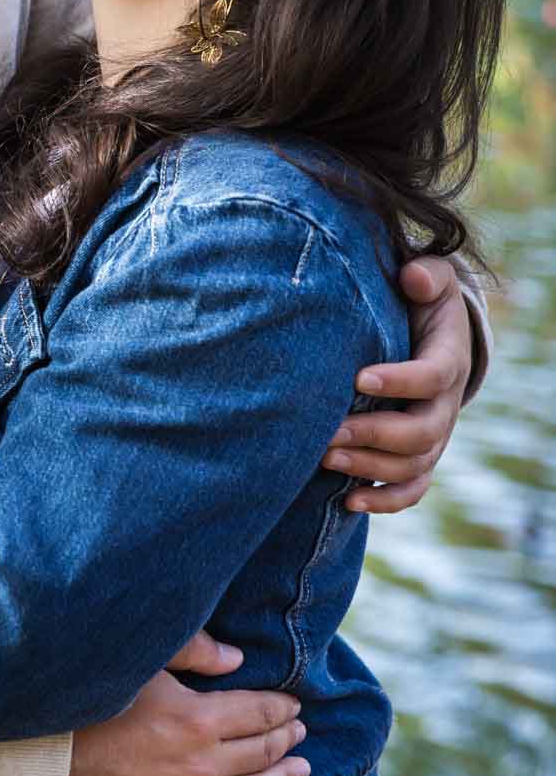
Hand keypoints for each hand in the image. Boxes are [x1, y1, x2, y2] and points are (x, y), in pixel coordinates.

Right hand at [58, 633, 307, 775]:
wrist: (42, 754)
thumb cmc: (89, 701)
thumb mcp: (140, 663)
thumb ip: (192, 652)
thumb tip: (236, 658)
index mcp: (196, 718)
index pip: (258, 712)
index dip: (282, 708)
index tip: (294, 704)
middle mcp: (199, 764)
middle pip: (261, 752)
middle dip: (286, 740)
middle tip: (299, 732)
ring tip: (300, 770)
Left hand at [321, 256, 471, 513]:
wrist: (428, 336)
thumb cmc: (418, 302)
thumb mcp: (429, 279)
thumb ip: (425, 274)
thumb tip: (412, 277)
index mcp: (448, 360)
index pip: (434, 377)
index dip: (401, 381)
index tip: (359, 378)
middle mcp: (444, 405)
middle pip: (422, 432)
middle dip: (376, 435)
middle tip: (330, 432)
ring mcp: (433, 436)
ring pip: (413, 466)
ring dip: (371, 469)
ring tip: (326, 459)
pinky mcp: (417, 458)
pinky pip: (410, 490)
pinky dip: (383, 501)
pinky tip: (347, 501)